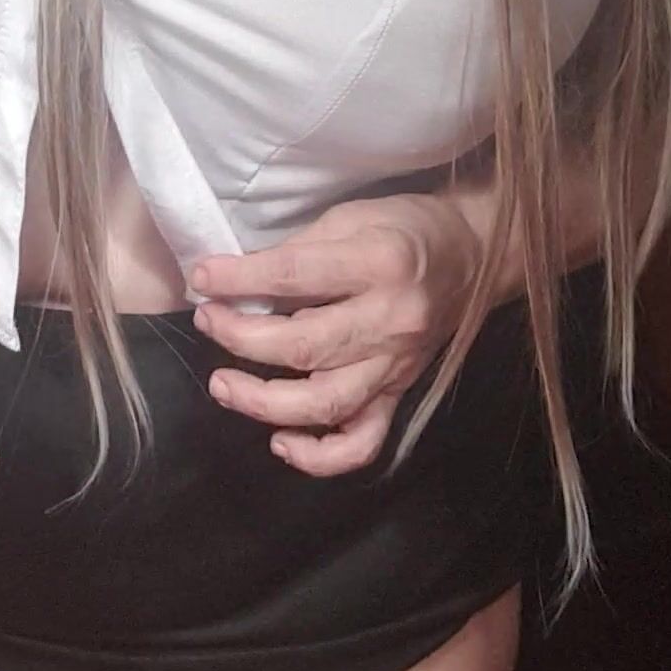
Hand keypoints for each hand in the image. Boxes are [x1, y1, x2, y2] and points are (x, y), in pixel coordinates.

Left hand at [187, 193, 481, 474]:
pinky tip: (281, 442)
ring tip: (223, 384)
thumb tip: (236, 276)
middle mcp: (390, 320)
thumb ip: (299, 248)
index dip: (239, 279)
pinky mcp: (399, 394)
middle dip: (241, 337)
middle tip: (207, 320)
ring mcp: (396, 365)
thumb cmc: (404, 227)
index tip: (201, 278)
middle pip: (303, 346)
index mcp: (378, 263)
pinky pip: (362, 443)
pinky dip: (319, 455)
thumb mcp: (352, 215)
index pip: (295, 277)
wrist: (469, 257)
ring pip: (325, 403)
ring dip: (264, 402)